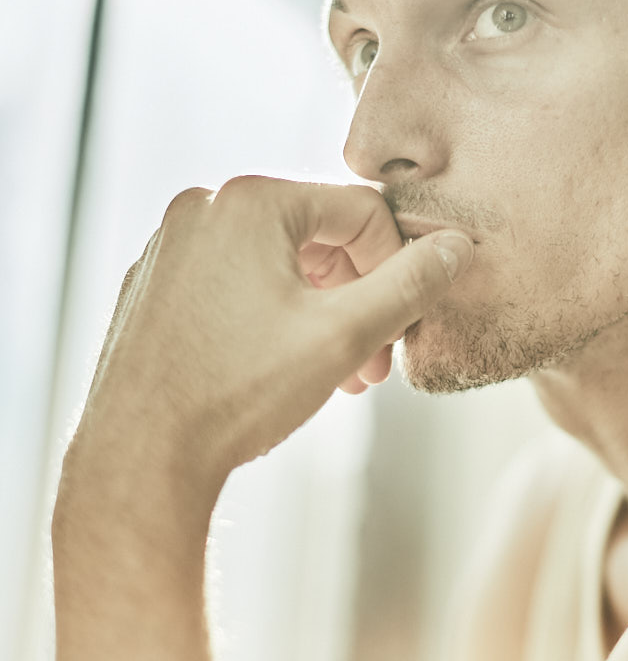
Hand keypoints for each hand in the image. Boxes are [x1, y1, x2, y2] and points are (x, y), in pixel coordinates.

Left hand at [64, 177, 472, 506]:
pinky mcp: (151, 290)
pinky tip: (281, 375)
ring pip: (275, 265)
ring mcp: (169, 249)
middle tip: (376, 363)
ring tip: (339, 377)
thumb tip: (456, 248)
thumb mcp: (345, 336)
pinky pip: (232, 288)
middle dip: (358, 297)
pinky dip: (270, 321)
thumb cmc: (237, 394)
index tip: (404, 327)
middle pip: (318, 236)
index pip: (362, 210)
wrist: (138, 459)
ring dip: (320, 315)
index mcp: (249, 202)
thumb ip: (411, 284)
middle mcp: (202, 210)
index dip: (399, 268)